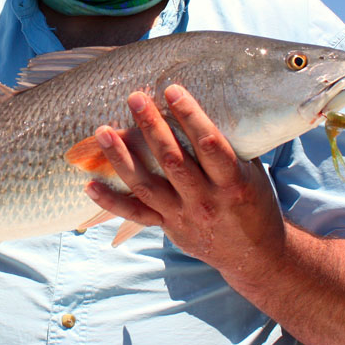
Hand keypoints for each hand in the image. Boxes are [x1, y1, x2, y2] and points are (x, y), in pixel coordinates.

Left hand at [84, 85, 286, 282]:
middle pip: (173, 161)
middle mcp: (206, 200)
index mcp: (233, 182)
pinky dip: (111, 201)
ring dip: (121, 158)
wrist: (255, 254)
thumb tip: (201, 102)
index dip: (190, 115)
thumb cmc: (252, 200)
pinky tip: (89, 185)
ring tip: (102, 132)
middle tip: (134, 98)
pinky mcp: (168, 227)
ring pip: (147, 186)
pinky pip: (135, 214)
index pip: (210, 144)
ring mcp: (184, 216)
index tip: (172, 90)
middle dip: (151, 127)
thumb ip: (226, 144)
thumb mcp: (251, 171)